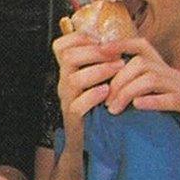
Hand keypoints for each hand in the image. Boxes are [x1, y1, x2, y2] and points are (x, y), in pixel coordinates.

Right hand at [51, 32, 125, 146]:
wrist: (90, 141)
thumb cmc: (98, 106)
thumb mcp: (96, 81)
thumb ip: (100, 62)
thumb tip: (116, 42)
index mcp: (68, 70)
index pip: (60, 46)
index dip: (77, 37)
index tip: (99, 39)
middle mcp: (63, 82)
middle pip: (68, 58)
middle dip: (94, 52)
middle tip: (116, 54)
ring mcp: (67, 100)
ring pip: (73, 79)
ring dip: (99, 71)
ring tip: (119, 68)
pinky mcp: (73, 118)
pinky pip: (78, 104)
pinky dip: (93, 95)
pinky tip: (107, 91)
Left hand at [104, 38, 179, 151]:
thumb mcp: (168, 99)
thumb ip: (148, 92)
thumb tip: (116, 93)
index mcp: (167, 71)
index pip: (142, 46)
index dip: (120, 44)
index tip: (98, 52)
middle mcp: (174, 74)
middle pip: (140, 64)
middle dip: (118, 80)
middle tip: (105, 102)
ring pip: (150, 79)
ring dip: (128, 93)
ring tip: (114, 110)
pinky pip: (170, 98)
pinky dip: (152, 102)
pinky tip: (138, 108)